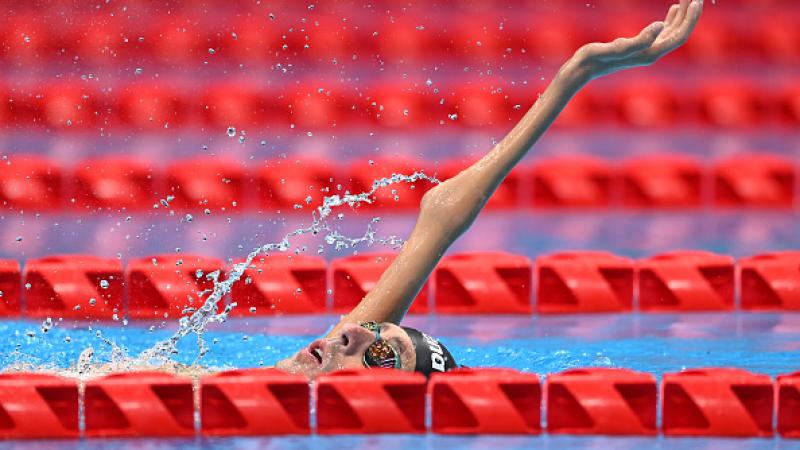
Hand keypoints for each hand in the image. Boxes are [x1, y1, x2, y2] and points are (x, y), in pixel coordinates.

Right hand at [570, 0, 702, 83]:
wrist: (581, 69)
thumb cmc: (594, 58)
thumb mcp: (615, 47)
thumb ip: (639, 40)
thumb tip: (659, 26)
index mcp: (650, 53)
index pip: (679, 36)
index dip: (690, 19)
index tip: (696, 0)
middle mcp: (652, 53)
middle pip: (679, 33)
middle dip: (689, 13)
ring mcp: (646, 50)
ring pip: (672, 31)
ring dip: (682, 15)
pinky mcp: (639, 46)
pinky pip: (662, 32)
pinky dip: (670, 19)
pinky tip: (672, 9)